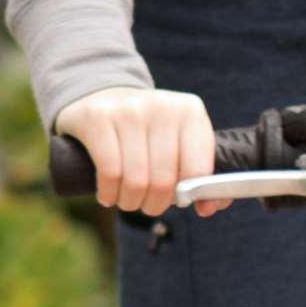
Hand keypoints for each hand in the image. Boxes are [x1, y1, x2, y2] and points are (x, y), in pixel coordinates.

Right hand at [55, 87, 219, 216]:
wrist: (103, 98)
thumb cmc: (148, 133)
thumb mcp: (179, 144)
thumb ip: (201, 177)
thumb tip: (207, 208)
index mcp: (190, 112)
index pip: (198, 170)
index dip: (188, 195)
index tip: (178, 200)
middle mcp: (162, 106)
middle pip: (164, 180)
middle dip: (154, 204)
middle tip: (147, 205)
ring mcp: (128, 109)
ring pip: (136, 180)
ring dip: (130, 202)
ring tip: (127, 200)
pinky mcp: (98, 117)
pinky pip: (109, 172)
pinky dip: (109, 193)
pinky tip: (108, 194)